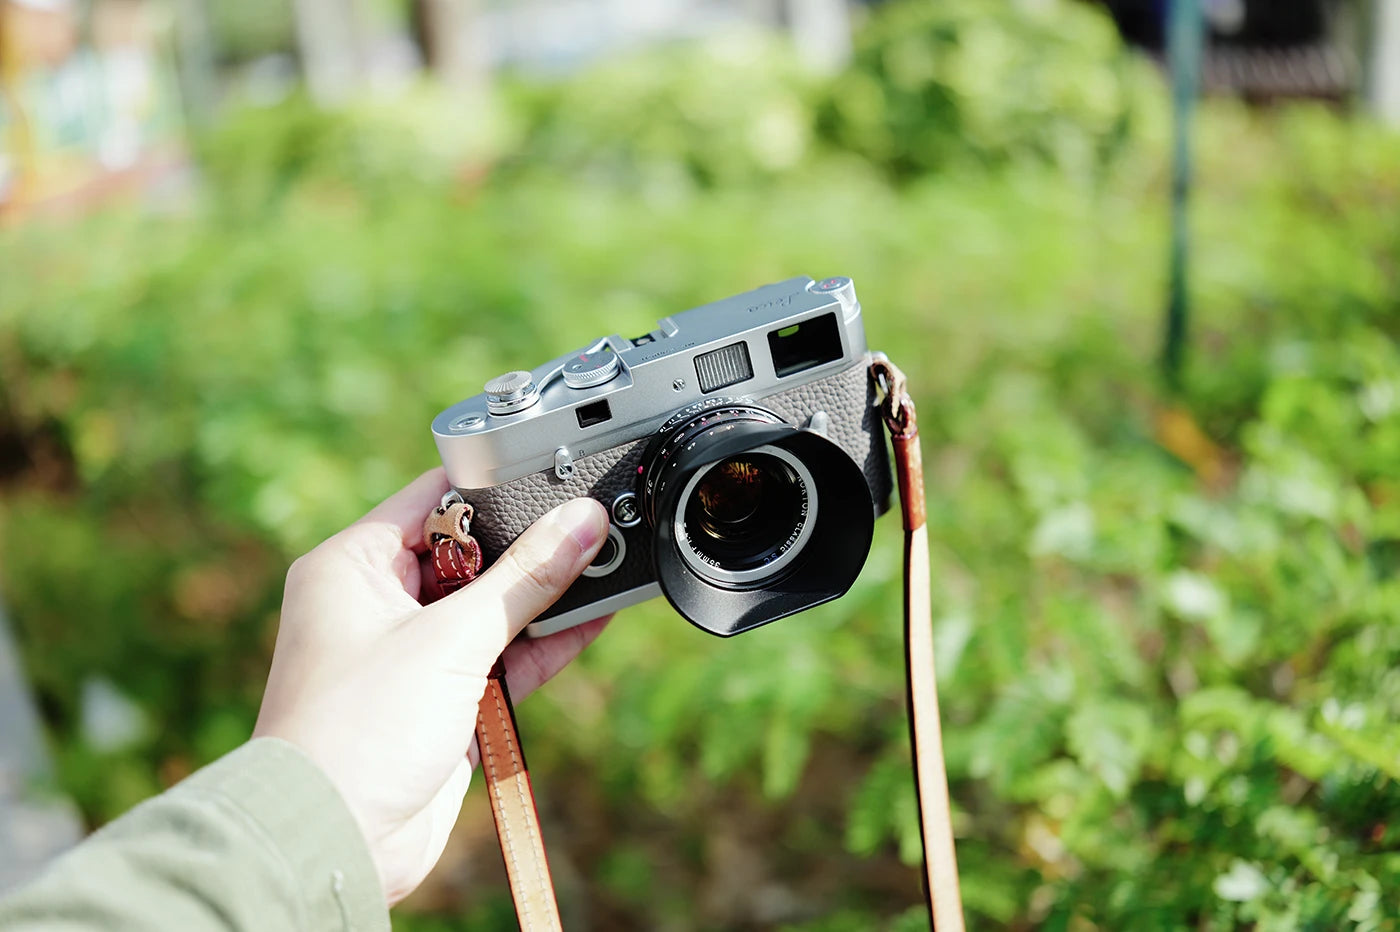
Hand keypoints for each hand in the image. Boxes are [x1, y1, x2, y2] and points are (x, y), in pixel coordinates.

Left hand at [252, 469, 610, 904]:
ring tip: (610, 563)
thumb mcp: (450, 639)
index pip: (435, 498)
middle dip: (532, 545)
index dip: (496, 487)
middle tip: (594, 525)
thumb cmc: (357, 731)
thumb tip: (583, 523)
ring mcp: (413, 653)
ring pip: (493, 607)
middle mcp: (379, 602)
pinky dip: (545, 642)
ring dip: (545, 595)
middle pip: (472, 553)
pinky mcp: (444, 700)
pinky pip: (503, 655)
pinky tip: (594, 615)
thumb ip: (525, 578)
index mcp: (353, 565)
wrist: (335, 843)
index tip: (557, 477)